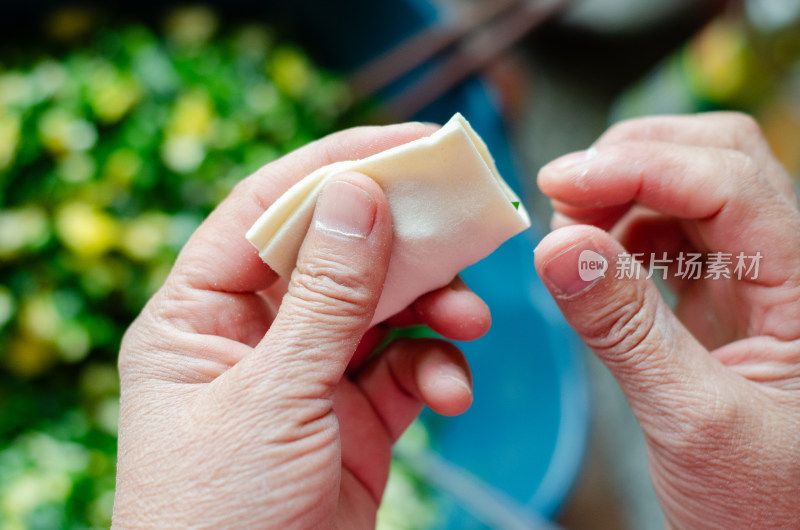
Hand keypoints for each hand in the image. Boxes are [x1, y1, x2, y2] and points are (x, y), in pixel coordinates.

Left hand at [112, 122, 489, 528]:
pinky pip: (404, 369)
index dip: (337, 165)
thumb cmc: (220, 515)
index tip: (411, 143)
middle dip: (403, 238)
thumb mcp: (274, 396)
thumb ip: (326, 297)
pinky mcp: (353, 415)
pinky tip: (452, 390)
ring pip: (381, 310)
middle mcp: (254, 334)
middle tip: (465, 215)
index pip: (268, 209)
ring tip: (472, 318)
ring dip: (433, 308)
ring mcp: (307, 374)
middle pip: (337, 253)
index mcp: (200, 314)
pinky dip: (436, 371)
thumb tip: (359, 193)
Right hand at [534, 113, 799, 527]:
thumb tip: (557, 247)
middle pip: (719, 161)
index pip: (729, 182)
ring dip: (626, 194)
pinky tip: (599, 260)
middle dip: (633, 162)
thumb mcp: (690, 420)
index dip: (637, 168)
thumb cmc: (766, 507)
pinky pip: (679, 238)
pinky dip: (628, 232)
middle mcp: (793, 269)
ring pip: (696, 191)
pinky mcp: (729, 303)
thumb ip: (624, 328)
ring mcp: (762, 283)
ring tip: (573, 234)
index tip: (558, 182)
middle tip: (562, 197)